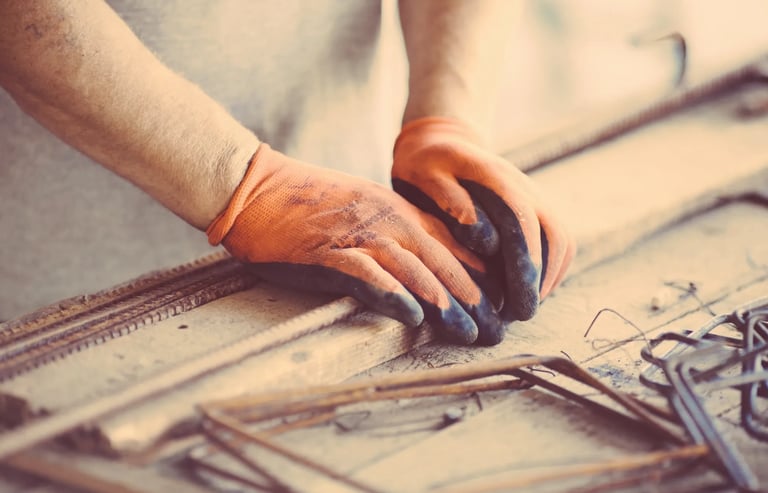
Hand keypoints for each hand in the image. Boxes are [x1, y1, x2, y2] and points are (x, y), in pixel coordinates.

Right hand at [207, 144, 504, 344]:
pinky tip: (413, 318)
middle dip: (475, 297)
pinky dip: (393, 296)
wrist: (254, 187)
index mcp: (397, 211)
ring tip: (469, 333)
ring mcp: (357, 236)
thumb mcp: (364, 206)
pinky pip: (367, 276)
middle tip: (496, 329)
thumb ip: (396, 230)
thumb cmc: (306, 202)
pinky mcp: (327, 254)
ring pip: (415, 271)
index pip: (453, 242)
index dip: (481, 273)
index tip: (500, 302)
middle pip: (443, 260)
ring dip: (446, 304)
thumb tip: (426, 265)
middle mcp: (386, 221)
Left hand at [392, 117, 574, 321]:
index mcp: (497, 178)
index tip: (516, 306)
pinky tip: (525, 292)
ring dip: (548, 279)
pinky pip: (556, 242)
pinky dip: (548, 271)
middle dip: (540, 281)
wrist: (442, 143)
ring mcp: (535, 197)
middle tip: (519, 315)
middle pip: (553, 237)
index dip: (524, 269)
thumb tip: (486, 240)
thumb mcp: (425, 176)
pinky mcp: (535, 210)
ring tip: (521, 308)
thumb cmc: (425, 167)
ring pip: (561, 242)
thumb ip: (452, 203)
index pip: (523, 225)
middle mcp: (525, 187)